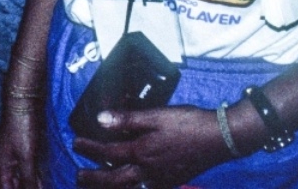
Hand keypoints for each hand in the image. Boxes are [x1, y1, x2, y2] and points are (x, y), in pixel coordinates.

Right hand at [0, 99, 45, 188]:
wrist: (24, 100)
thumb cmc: (21, 127)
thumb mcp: (26, 157)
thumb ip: (28, 179)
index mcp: (1, 167)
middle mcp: (6, 163)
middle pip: (14, 185)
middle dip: (27, 188)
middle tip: (41, 188)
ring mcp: (15, 156)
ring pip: (23, 178)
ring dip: (32, 184)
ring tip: (46, 186)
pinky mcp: (25, 149)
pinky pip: (30, 169)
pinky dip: (36, 176)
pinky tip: (45, 181)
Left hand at [73, 105, 227, 187]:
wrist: (222, 139)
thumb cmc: (189, 124)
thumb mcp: (156, 116)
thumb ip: (127, 119)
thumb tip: (100, 119)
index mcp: (143, 152)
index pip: (108, 152)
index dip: (90, 148)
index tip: (76, 143)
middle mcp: (149, 171)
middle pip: (115, 179)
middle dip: (94, 178)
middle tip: (78, 176)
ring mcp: (161, 180)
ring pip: (129, 188)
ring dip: (110, 187)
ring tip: (97, 186)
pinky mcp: (172, 182)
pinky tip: (130, 186)